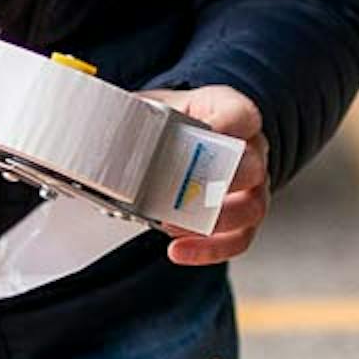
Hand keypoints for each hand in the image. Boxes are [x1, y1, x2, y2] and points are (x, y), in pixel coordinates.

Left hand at [148, 85, 268, 265]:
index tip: (207, 135)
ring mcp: (251, 185)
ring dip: (214, 221)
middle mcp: (250, 149)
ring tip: (174, 225)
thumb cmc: (173, 124)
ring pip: (252, 207)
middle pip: (252, 166)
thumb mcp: (154, 108)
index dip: (228, 125)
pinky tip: (180, 250)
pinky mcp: (244, 217)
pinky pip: (239, 238)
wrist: (180, 141)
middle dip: (220, 181)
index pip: (242, 115)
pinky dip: (210, 248)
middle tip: (188, 189)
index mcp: (229, 113)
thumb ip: (138, 116)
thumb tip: (105, 127)